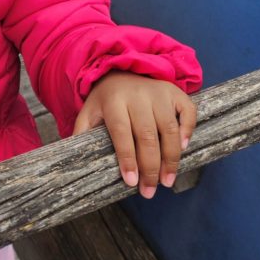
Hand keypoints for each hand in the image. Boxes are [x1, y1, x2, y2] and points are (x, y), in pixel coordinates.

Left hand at [73, 71, 196, 198]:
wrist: (121, 69)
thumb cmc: (106, 99)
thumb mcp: (89, 111)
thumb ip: (82, 132)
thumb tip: (72, 159)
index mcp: (114, 100)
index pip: (121, 131)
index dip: (127, 157)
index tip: (131, 182)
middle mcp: (138, 95)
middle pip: (147, 135)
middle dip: (150, 167)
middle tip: (149, 191)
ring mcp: (158, 92)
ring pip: (168, 128)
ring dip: (170, 158)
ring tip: (166, 181)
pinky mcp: (174, 92)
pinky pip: (187, 111)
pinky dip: (187, 130)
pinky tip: (183, 149)